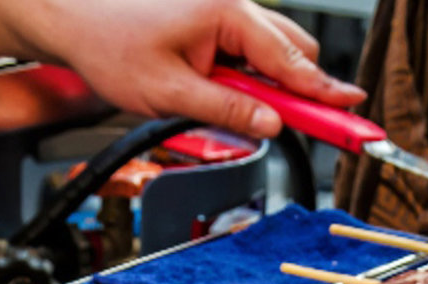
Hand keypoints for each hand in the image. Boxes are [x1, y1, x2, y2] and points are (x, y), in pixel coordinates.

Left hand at [49, 0, 363, 136]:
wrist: (72, 19)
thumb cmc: (109, 44)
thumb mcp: (170, 93)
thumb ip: (227, 110)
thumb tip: (271, 124)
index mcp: (228, 15)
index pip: (292, 64)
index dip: (325, 96)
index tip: (355, 116)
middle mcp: (233, 6)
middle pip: (293, 54)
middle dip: (296, 92)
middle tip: (291, 128)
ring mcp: (224, 12)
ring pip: (273, 52)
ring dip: (268, 86)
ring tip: (237, 110)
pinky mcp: (213, 23)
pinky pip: (248, 51)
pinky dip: (246, 77)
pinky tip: (217, 92)